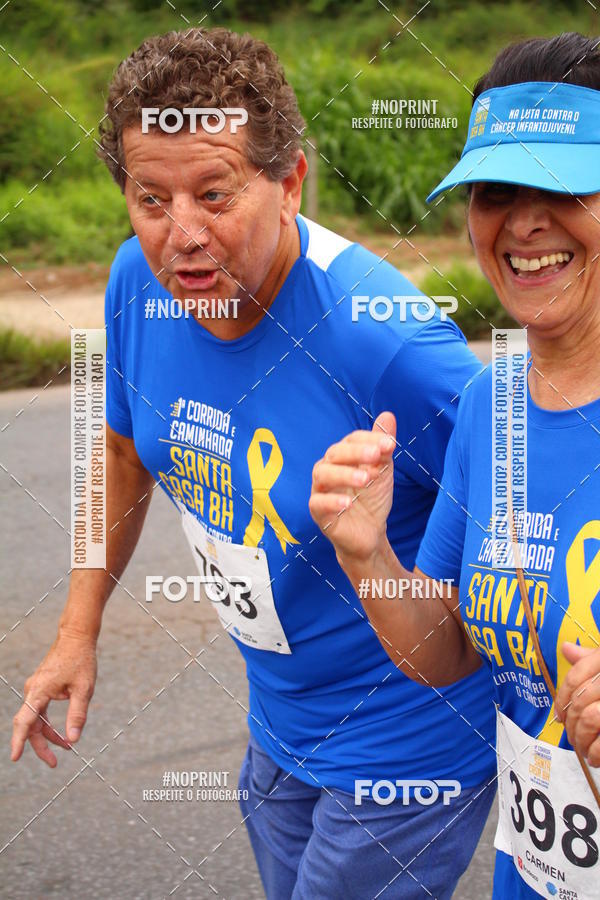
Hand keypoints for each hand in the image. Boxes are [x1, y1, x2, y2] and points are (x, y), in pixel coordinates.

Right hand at [11, 631, 96, 766]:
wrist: (77, 637)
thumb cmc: (81, 660)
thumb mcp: (84, 689)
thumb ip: (77, 714)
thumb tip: (74, 738)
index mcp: (39, 691)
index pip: (25, 721)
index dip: (19, 741)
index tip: (15, 758)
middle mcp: (33, 690)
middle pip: (30, 725)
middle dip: (41, 745)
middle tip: (54, 763)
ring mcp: (36, 689)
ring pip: (36, 719)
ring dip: (49, 735)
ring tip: (67, 747)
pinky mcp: (42, 687)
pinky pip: (41, 711)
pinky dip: (49, 723)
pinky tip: (63, 732)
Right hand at [309, 411, 395, 562]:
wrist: (369, 533)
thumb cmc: (372, 498)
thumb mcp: (382, 470)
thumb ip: (383, 445)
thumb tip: (388, 415)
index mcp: (344, 456)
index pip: (352, 440)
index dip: (369, 439)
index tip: (390, 444)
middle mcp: (328, 468)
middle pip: (335, 453)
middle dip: (356, 452)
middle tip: (376, 455)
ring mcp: (321, 489)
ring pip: (323, 474)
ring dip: (344, 474)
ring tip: (365, 479)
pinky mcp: (317, 511)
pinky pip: (318, 503)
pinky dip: (332, 501)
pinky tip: (348, 503)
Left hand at [556, 642, 599, 766]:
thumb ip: (592, 661)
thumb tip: (567, 649)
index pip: (577, 677)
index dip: (563, 699)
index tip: (560, 716)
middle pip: (581, 701)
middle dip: (572, 724)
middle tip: (572, 737)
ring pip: (590, 720)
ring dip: (581, 739)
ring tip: (584, 749)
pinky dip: (595, 753)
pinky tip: (595, 758)